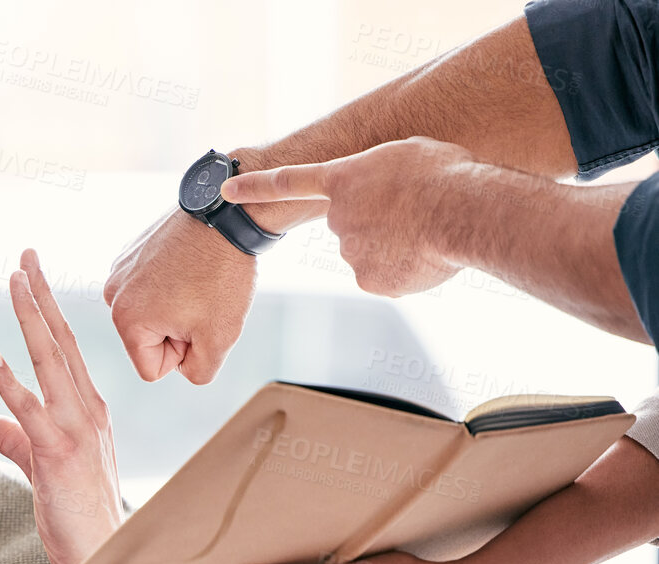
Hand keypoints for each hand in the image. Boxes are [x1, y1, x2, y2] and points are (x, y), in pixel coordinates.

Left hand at [0, 249, 125, 563]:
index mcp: (87, 408)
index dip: (48, 308)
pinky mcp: (59, 452)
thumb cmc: (76, 511)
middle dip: (43, 295)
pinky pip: (31, 409)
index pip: (64, 347)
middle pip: (61, 340)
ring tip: (16, 282)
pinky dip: (11, 382)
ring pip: (51, 361)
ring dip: (32, 319)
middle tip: (28, 255)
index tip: (33, 275)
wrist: (101, 550)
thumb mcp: (42, 464)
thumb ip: (15, 437)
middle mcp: (87, 409)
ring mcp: (76, 428)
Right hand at [102, 206, 257, 383]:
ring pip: (150, 314)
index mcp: (125, 321)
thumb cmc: (221, 277)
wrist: (226, 214)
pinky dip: (171, 282)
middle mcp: (112, 295)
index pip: (151, 370)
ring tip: (196, 281)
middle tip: (200, 299)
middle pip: (147, 341)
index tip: (198, 322)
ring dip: (174, 306)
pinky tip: (189, 265)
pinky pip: (151, 287)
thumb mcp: (219, 340)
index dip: (183, 355)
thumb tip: (182, 367)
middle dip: (176, 330)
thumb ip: (197, 372)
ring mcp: (119, 270)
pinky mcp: (131, 252)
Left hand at [222, 137, 473, 295]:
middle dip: (377, 222)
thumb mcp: (407, 154)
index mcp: (343, 179)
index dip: (255, 186)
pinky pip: (385, 276)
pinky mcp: (368, 280)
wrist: (465, 211)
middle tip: (412, 212)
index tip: (226, 189)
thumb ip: (379, 175)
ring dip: (395, 245)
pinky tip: (425, 255)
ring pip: (370, 251)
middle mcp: (337, 217)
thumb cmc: (445, 174)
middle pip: (351, 224)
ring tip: (425, 231)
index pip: (288, 182)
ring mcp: (350, 251)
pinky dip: (405, 270)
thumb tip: (378, 201)